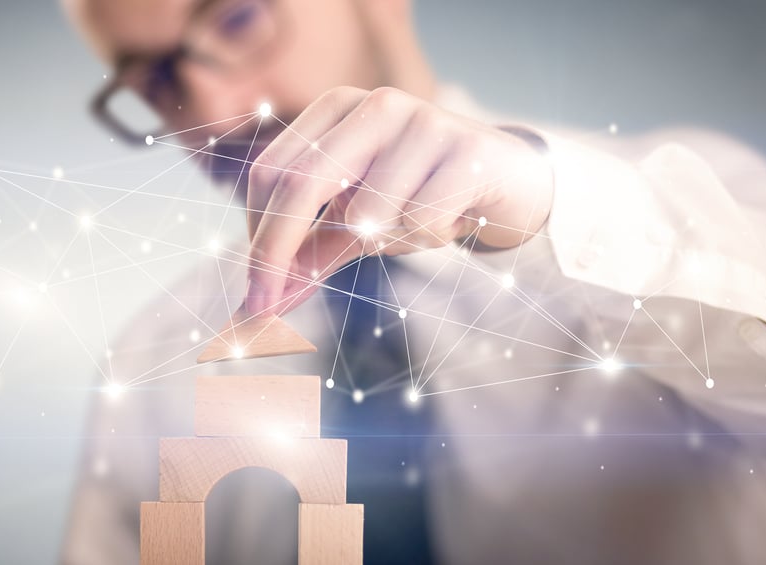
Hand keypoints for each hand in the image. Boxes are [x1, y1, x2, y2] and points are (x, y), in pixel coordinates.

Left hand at [243, 86, 553, 314]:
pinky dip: (428, 236)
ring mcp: (422, 120)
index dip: (257, 239)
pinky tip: (452, 216)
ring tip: (416, 223)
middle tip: (265, 310)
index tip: (255, 296)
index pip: (270, 173)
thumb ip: (308, 256)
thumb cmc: (419, 197)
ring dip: (384, 241)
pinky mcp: (467, 148)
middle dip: (276, 253)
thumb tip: (261, 305)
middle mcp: (373, 106)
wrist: (509, 182)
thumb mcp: (355, 225)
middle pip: (300, 183)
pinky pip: (420, 220)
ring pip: (366, 213)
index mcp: (335, 111)